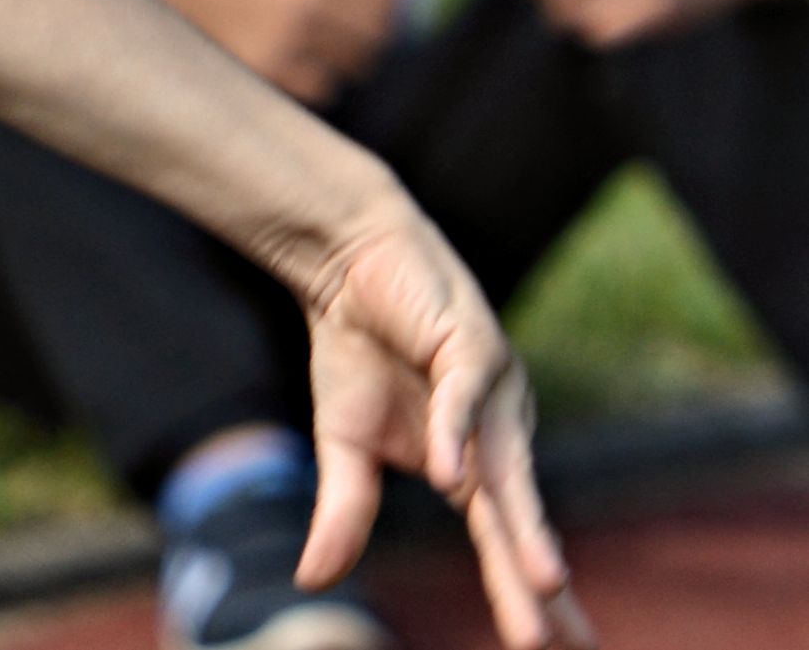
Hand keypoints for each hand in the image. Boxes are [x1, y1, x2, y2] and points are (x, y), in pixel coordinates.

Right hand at [168, 0, 399, 106]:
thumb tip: (388, 6)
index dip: (377, 12)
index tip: (361, 22)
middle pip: (372, 37)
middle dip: (356, 46)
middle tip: (329, 47)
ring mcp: (288, 31)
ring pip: (347, 69)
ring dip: (330, 69)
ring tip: (296, 57)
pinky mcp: (266, 67)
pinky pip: (315, 89)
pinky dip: (302, 84)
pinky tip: (275, 68)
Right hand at [297, 208, 594, 649]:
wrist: (348, 265)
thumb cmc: (356, 351)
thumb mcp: (343, 443)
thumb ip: (343, 511)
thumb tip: (311, 582)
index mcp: (472, 461)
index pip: (502, 535)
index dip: (526, 585)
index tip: (565, 641)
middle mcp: (496, 433)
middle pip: (514, 515)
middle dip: (533, 576)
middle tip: (551, 633)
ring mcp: (490, 391)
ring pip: (505, 468)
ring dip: (522, 525)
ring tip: (541, 580)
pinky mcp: (471, 345)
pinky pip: (461, 400)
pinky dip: (454, 437)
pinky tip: (447, 476)